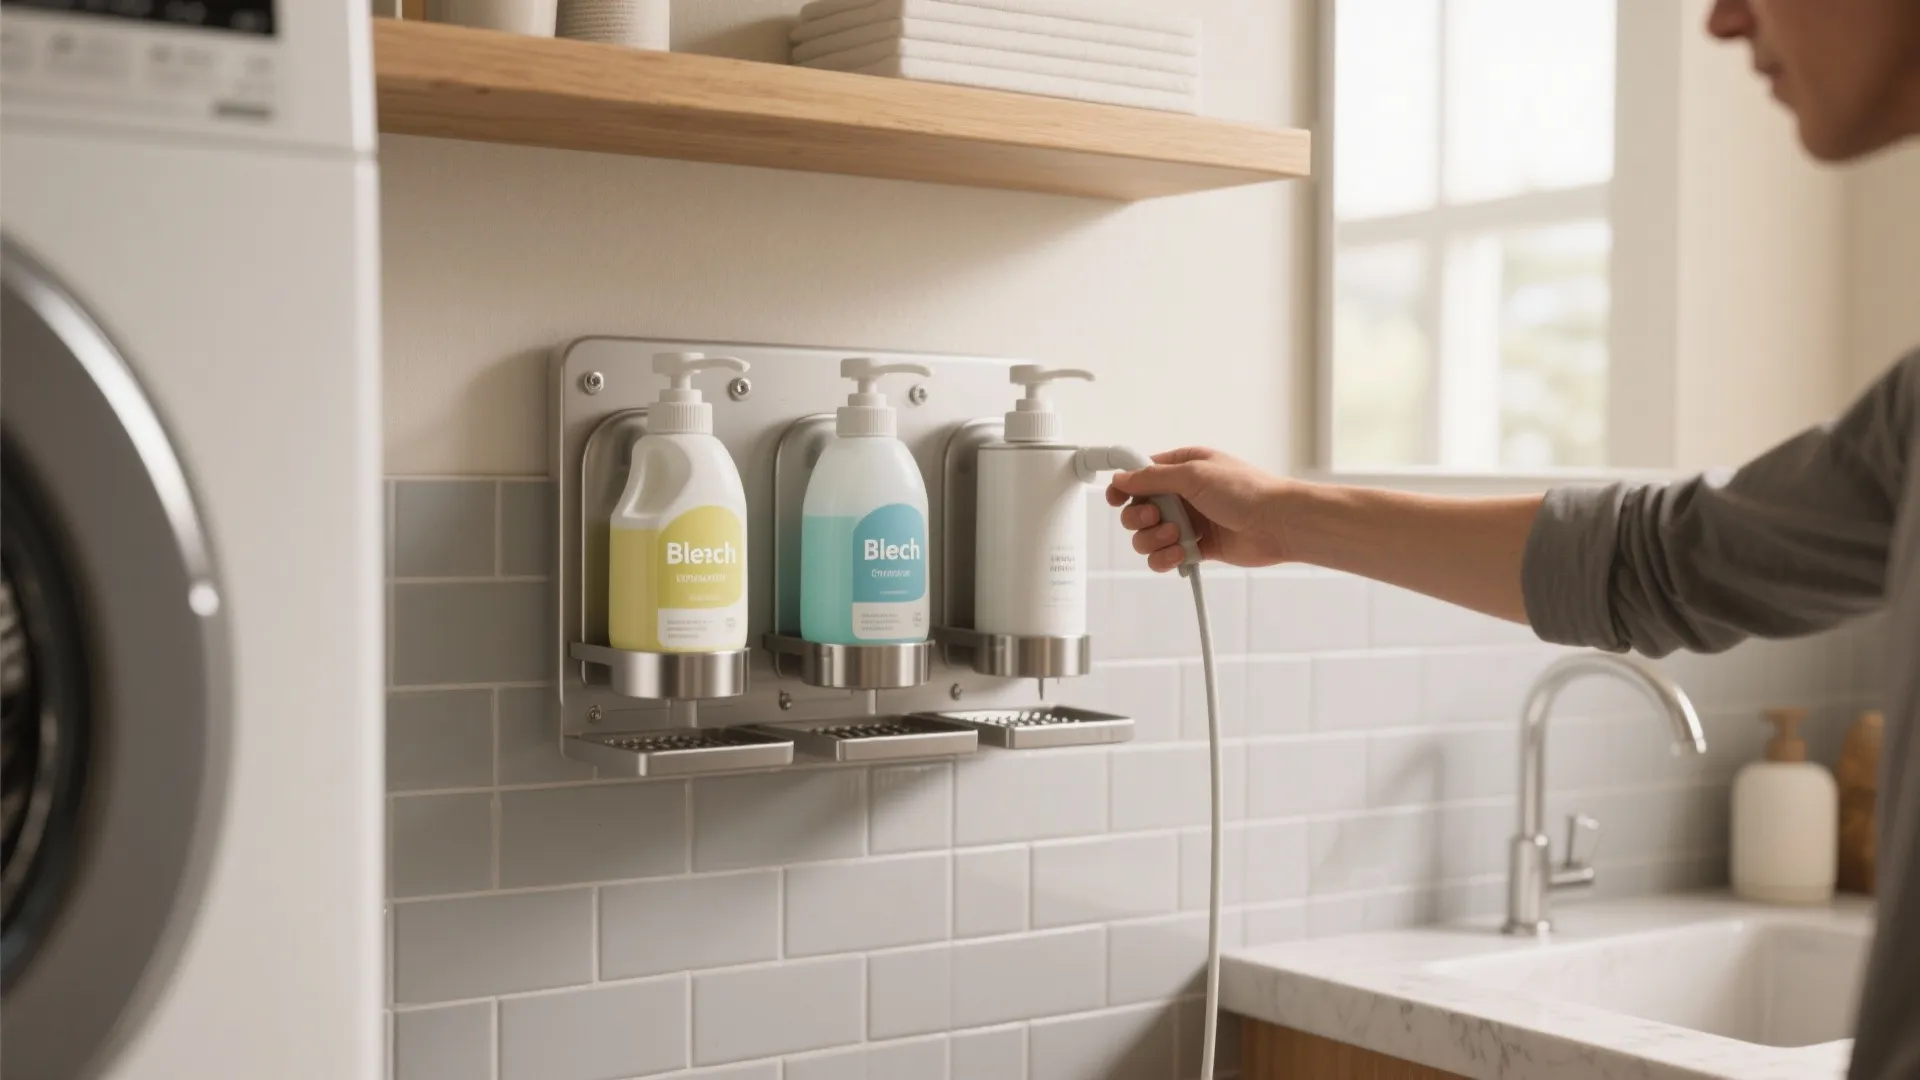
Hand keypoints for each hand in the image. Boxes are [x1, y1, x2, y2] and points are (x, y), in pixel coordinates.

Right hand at [1105, 447, 1293, 571]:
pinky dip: (1166, 559)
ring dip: (1154, 541)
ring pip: (1147, 537)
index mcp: (1182, 468)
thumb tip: (1122, 478)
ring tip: (1177, 538)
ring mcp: (1189, 522)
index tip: (1115, 498)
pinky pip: (1166, 557)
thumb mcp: (1193, 474)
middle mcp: (1183, 494)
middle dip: (1139, 518)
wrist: (1278, 523)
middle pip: (1137, 510)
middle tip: (1156, 518)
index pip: (1140, 475)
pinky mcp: (1197, 548)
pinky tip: (1182, 554)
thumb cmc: (1246, 491)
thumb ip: (1152, 477)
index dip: (1123, 487)